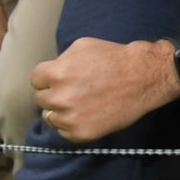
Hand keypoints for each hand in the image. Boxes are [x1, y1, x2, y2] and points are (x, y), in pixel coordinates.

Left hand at [32, 36, 177, 142]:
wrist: (144, 77)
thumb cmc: (115, 58)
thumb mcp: (82, 46)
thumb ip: (60, 61)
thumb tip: (50, 72)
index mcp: (56, 73)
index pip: (36, 80)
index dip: (49, 78)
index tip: (60, 79)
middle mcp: (59, 97)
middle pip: (42, 99)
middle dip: (55, 93)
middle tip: (74, 91)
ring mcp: (70, 118)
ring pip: (51, 117)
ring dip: (62, 111)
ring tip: (82, 103)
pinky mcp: (81, 133)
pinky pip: (64, 132)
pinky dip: (73, 125)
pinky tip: (88, 114)